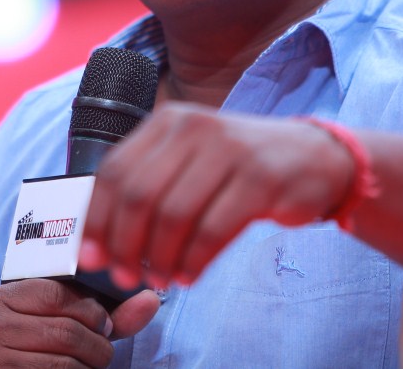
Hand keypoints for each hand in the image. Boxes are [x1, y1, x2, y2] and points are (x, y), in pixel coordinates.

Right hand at [0, 279, 159, 367]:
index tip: (103, 326)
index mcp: (2, 297)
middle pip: (65, 331)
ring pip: (63, 363)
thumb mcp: (67, 325)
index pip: (57, 294)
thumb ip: (107, 315)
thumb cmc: (40, 353)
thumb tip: (150, 299)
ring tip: (88, 368)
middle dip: (97, 347)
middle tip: (101, 354)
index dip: (91, 313)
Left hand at [78, 102, 352, 289]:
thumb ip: (148, 188)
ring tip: (160, 280)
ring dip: (160, 258)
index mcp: (168, 121)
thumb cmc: (238, 167)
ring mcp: (229, 149)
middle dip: (125, 244)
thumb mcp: (189, 160)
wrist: (313, 157)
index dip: (97, 218)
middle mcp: (194, 128)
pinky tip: (189, 276)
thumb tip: (99, 240)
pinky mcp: (261, 177)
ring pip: (174, 214)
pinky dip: (194, 260)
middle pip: (140, 195)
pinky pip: (214, 229)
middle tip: (123, 277)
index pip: (115, 171)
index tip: (89, 256)